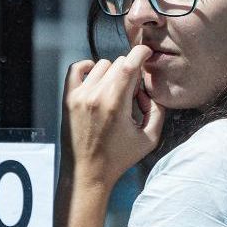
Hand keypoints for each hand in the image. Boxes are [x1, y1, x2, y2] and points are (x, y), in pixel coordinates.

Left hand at [62, 47, 164, 189]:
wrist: (87, 173)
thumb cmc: (118, 158)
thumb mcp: (149, 139)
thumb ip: (158, 111)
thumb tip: (150, 92)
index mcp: (115, 104)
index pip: (128, 64)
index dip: (140, 53)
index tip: (147, 53)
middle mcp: (95, 96)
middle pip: (118, 64)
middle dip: (131, 73)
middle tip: (132, 95)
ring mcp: (79, 96)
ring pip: (101, 65)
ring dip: (113, 73)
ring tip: (116, 93)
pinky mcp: (68, 99)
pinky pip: (77, 69)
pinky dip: (89, 68)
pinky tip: (97, 81)